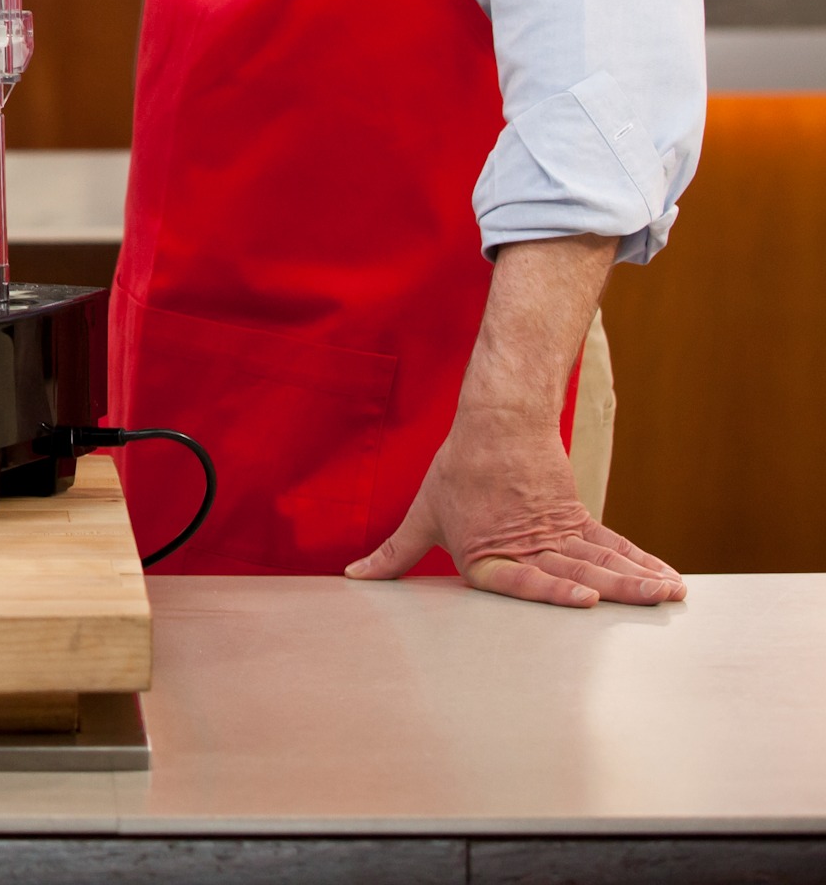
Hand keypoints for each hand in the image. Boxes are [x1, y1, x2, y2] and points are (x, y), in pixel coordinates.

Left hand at [348, 403, 684, 606]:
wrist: (495, 422)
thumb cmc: (457, 474)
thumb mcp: (423, 516)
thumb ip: (394, 555)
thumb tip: (355, 577)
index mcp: (485, 554)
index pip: (522, 578)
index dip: (554, 589)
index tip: (587, 599)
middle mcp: (524, 546)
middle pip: (575, 569)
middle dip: (618, 588)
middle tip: (654, 603)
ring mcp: (555, 531)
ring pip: (600, 557)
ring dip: (637, 576)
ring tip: (670, 594)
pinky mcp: (574, 517)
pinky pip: (611, 543)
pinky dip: (639, 560)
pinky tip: (666, 577)